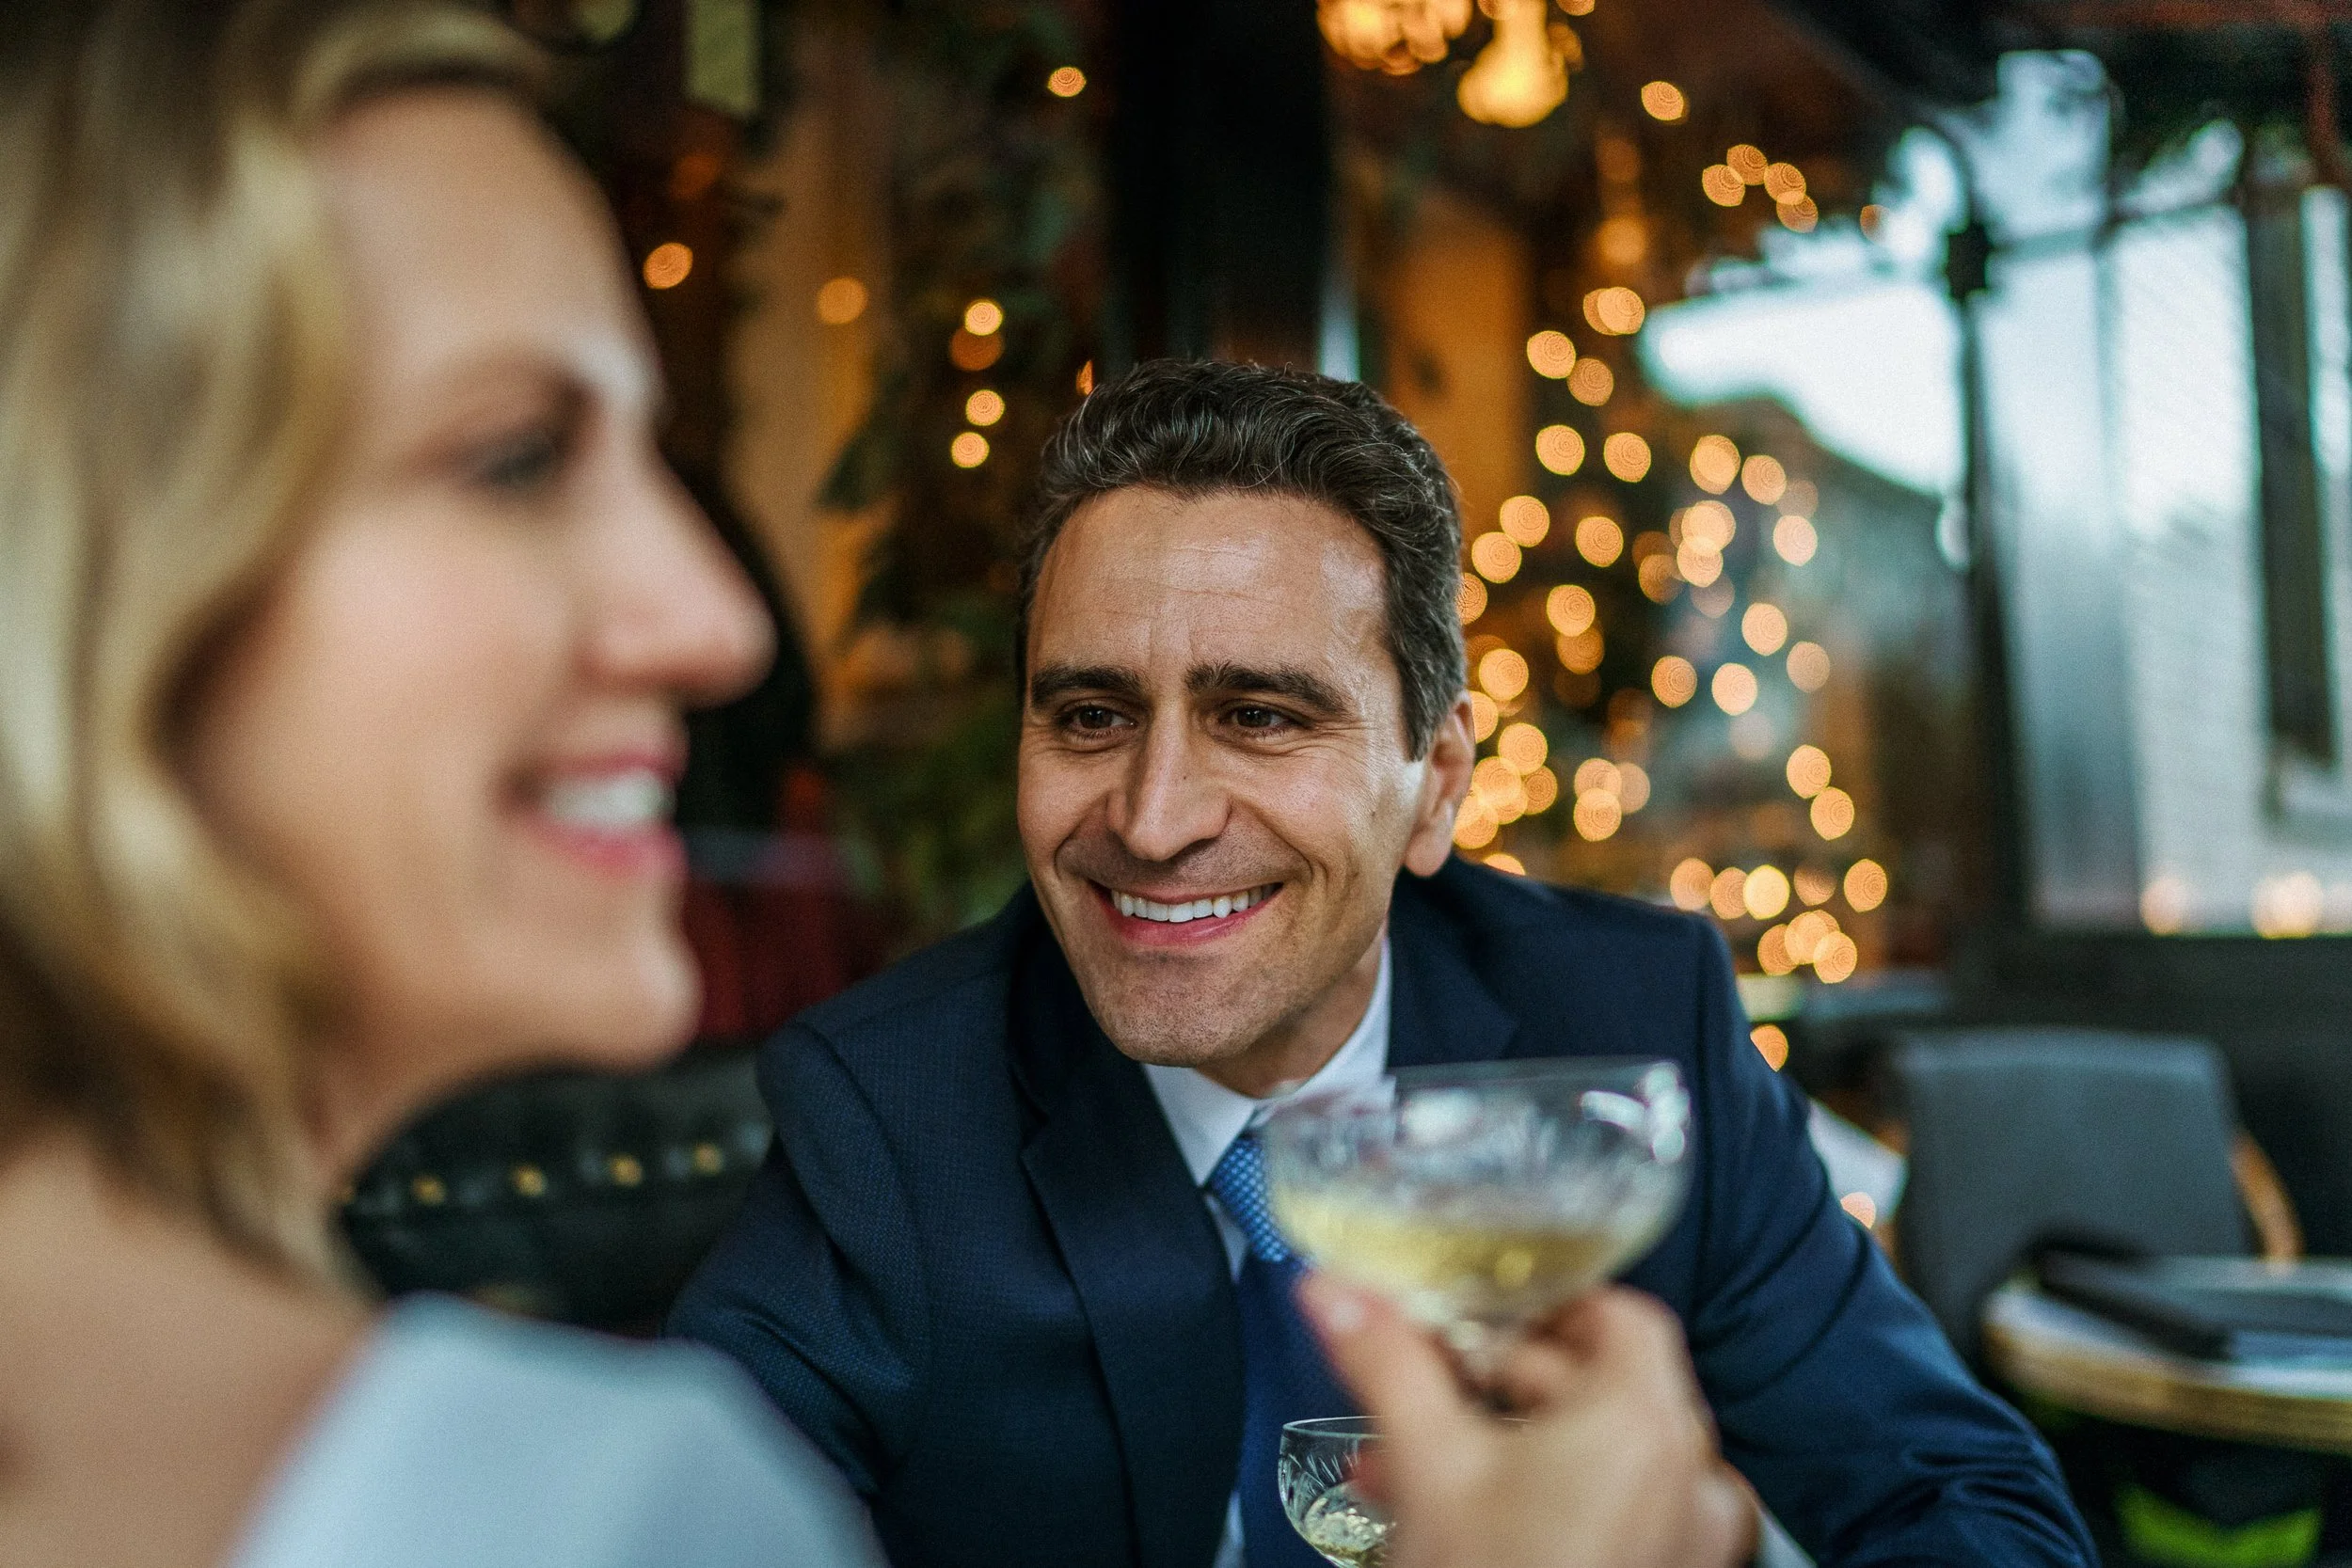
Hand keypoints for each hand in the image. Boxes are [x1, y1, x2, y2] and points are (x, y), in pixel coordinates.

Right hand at [1297, 1276, 1758, 1567]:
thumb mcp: (1427, 1462)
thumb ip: (1385, 1359)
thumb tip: (1338, 1296)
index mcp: (1644, 1423)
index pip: (1614, 1313)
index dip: (1538, 1308)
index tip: (1483, 1321)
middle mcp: (1687, 1474)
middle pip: (1594, 1382)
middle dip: (1490, 1385)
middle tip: (1426, 1389)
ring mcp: (1686, 1535)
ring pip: (1591, 1453)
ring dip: (1503, 1444)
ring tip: (1422, 1464)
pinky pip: (1611, 1509)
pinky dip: (1545, 1497)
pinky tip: (1467, 1514)